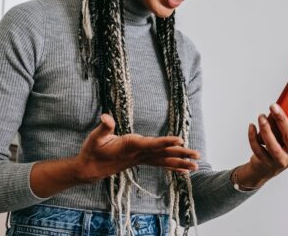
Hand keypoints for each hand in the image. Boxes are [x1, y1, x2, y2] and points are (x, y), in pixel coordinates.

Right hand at [74, 113, 199, 182]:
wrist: (90, 169)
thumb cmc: (92, 151)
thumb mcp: (94, 138)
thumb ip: (103, 127)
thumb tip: (105, 116)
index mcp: (129, 146)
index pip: (150, 144)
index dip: (165, 142)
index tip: (180, 140)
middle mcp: (137, 155)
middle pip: (162, 154)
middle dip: (180, 154)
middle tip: (197, 156)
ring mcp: (140, 159)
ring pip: (163, 160)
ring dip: (180, 162)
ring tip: (196, 166)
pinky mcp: (140, 161)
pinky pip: (159, 164)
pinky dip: (171, 166)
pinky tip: (182, 170)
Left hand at [246, 91, 287, 183]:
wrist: (267, 167)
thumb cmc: (282, 146)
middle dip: (281, 120)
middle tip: (273, 106)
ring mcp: (281, 160)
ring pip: (273, 145)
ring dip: (266, 129)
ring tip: (261, 117)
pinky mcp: (266, 162)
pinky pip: (258, 149)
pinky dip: (253, 137)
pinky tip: (251, 126)